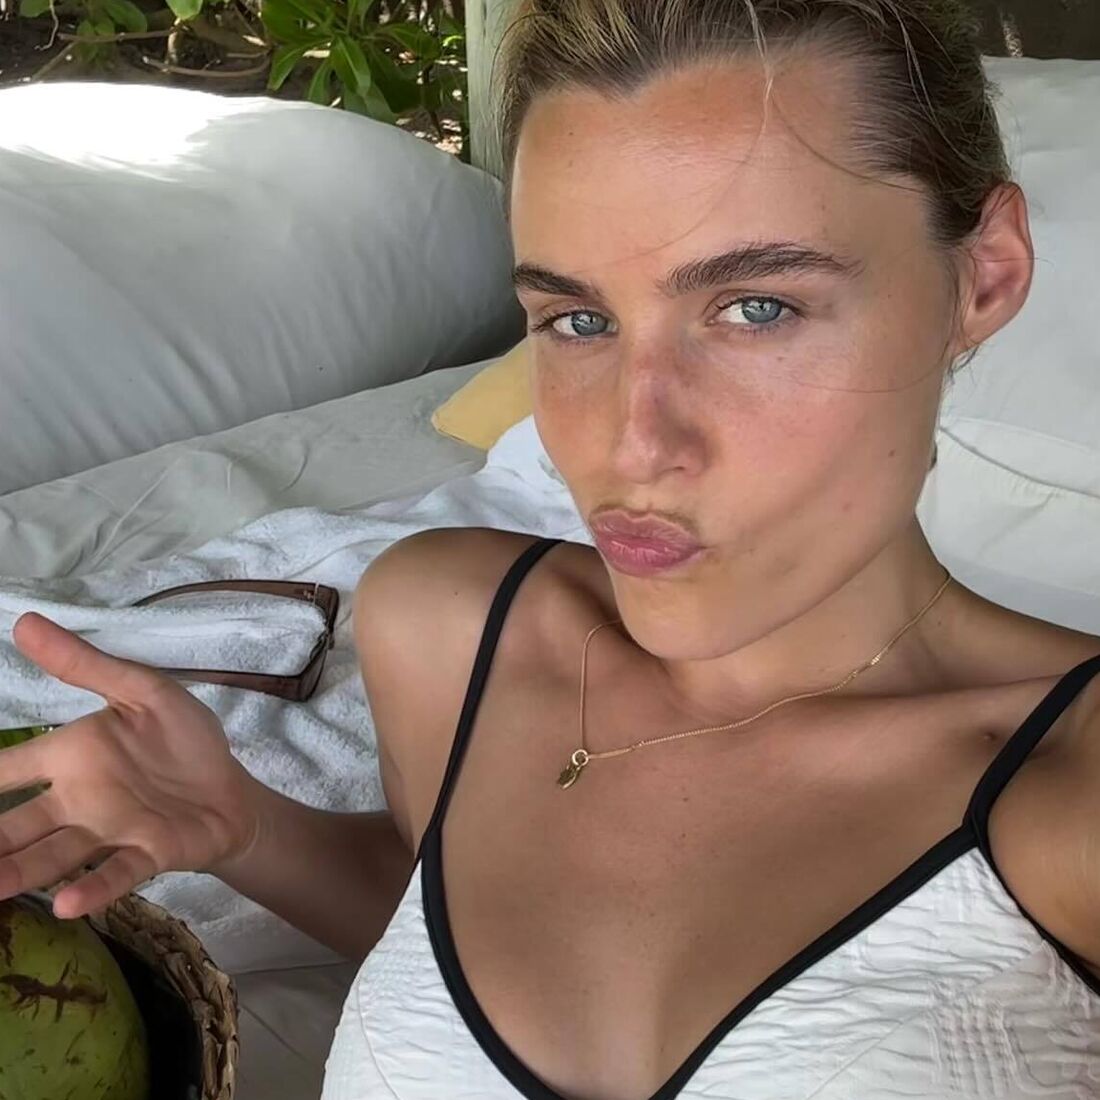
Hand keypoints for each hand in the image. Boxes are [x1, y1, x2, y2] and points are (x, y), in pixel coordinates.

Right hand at [0, 611, 262, 918]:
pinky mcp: (149, 853)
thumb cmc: (183, 742)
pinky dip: (93, 888)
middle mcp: (78, 800)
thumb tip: (24, 622)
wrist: (232, 788)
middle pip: (16, 825)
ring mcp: (110, 830)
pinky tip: (67, 905)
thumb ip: (86, 665)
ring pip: (52, 855)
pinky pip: (116, 872)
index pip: (6, 769)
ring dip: (20, 872)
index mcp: (71, 756)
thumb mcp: (141, 691)